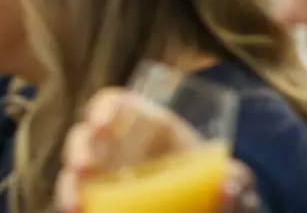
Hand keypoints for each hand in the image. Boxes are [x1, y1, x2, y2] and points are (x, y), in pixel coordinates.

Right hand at [56, 89, 257, 212]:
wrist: (213, 209)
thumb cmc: (222, 189)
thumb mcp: (236, 182)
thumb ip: (237, 182)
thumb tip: (227, 185)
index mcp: (148, 129)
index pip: (117, 104)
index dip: (105, 108)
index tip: (101, 124)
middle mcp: (120, 149)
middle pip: (87, 137)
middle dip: (80, 149)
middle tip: (83, 168)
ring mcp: (107, 179)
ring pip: (74, 174)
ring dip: (69, 185)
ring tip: (74, 204)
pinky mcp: (101, 203)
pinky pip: (78, 200)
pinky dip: (71, 204)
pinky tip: (75, 212)